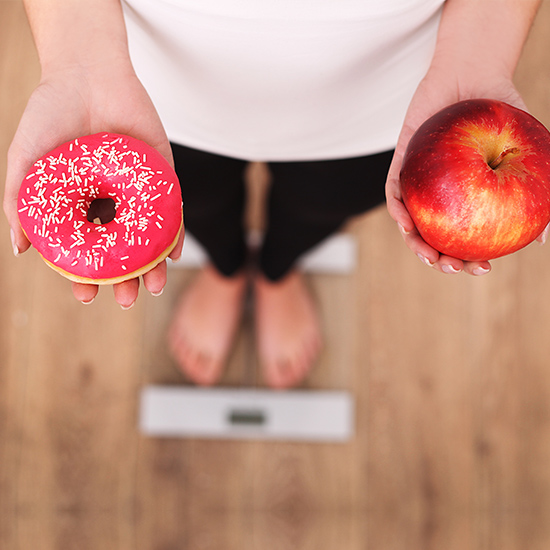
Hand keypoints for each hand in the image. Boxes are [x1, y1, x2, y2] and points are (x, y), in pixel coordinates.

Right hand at [3, 61, 183, 306]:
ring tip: (151, 287)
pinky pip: (171, 210)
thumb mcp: (26, 161)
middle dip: (124, 279)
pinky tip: (172, 255)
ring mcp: (137, 191)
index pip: (85, 249)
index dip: (85, 275)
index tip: (86, 296)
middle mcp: (110, 203)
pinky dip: (173, 233)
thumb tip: (20, 250)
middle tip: (126, 300)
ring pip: (147, 237)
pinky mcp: (162, 176)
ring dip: (151, 265)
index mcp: (80, 205)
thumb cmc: (50, 114)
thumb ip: (20, 203)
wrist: (86, 72)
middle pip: (120, 250)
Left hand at [385, 66, 539, 275]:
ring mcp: (420, 182)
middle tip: (453, 268)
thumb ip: (539, 190)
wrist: (474, 73)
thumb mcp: (529, 152)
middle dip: (440, 260)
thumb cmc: (503, 112)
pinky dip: (398, 210)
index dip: (471, 258)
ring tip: (429, 256)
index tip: (483, 268)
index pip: (466, 237)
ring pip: (411, 223)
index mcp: (468, 198)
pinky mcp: (401, 164)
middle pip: (435, 237)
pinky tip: (407, 223)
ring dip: (416, 243)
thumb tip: (543, 240)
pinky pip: (394, 192)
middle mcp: (442, 195)